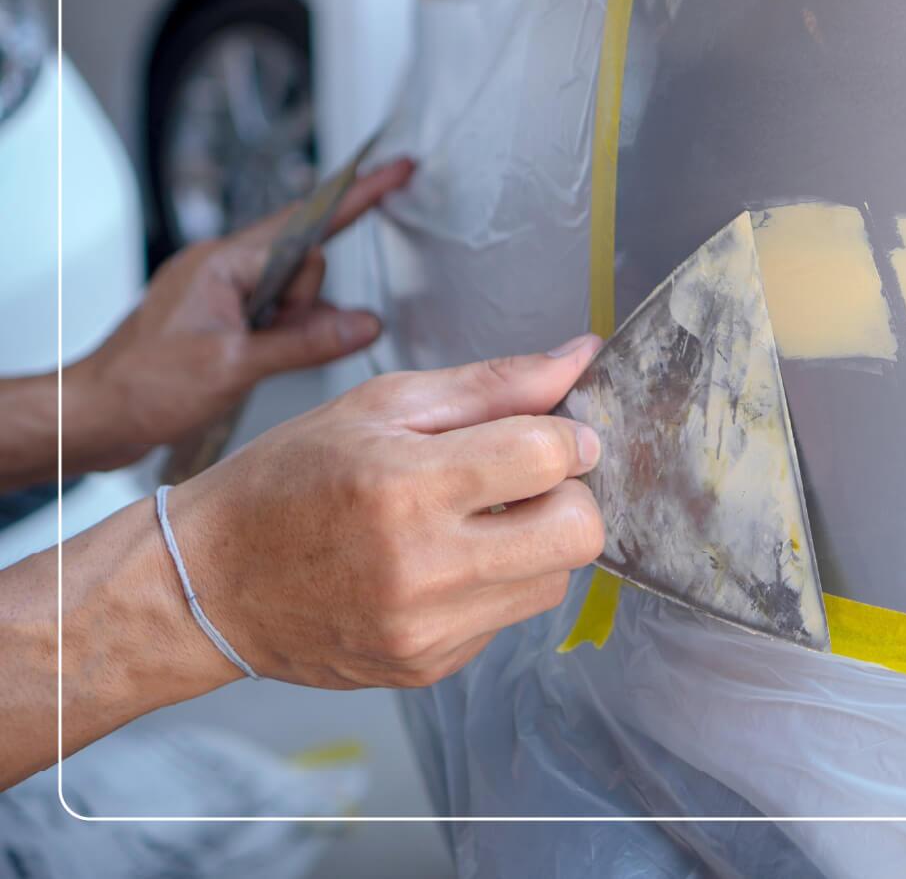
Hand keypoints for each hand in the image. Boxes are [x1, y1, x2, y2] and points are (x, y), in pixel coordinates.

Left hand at [66, 158, 414, 469]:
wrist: (91, 414)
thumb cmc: (141, 386)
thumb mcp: (236, 366)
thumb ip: (307, 343)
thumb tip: (364, 324)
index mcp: (223, 264)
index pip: (306, 227)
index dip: (356, 198)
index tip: (395, 171)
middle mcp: (220, 268)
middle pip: (302, 260)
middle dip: (310, 301)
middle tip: (281, 341)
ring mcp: (217, 292)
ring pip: (289, 292)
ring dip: (294, 325)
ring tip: (255, 361)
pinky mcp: (216, 317)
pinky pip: (271, 312)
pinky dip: (281, 334)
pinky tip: (264, 359)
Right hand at [159, 336, 606, 688]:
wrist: (207, 584)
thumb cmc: (286, 481)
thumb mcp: (381, 406)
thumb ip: (492, 384)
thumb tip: (580, 357)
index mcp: (408, 486)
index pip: (550, 457)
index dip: (568, 436)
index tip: (552, 434)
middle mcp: (424, 567)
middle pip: (579, 533)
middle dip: (569, 496)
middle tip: (525, 482)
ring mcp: (427, 628)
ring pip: (555, 581)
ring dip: (536, 543)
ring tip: (474, 521)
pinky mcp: (428, 666)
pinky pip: (509, 618)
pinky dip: (495, 583)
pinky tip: (442, 563)